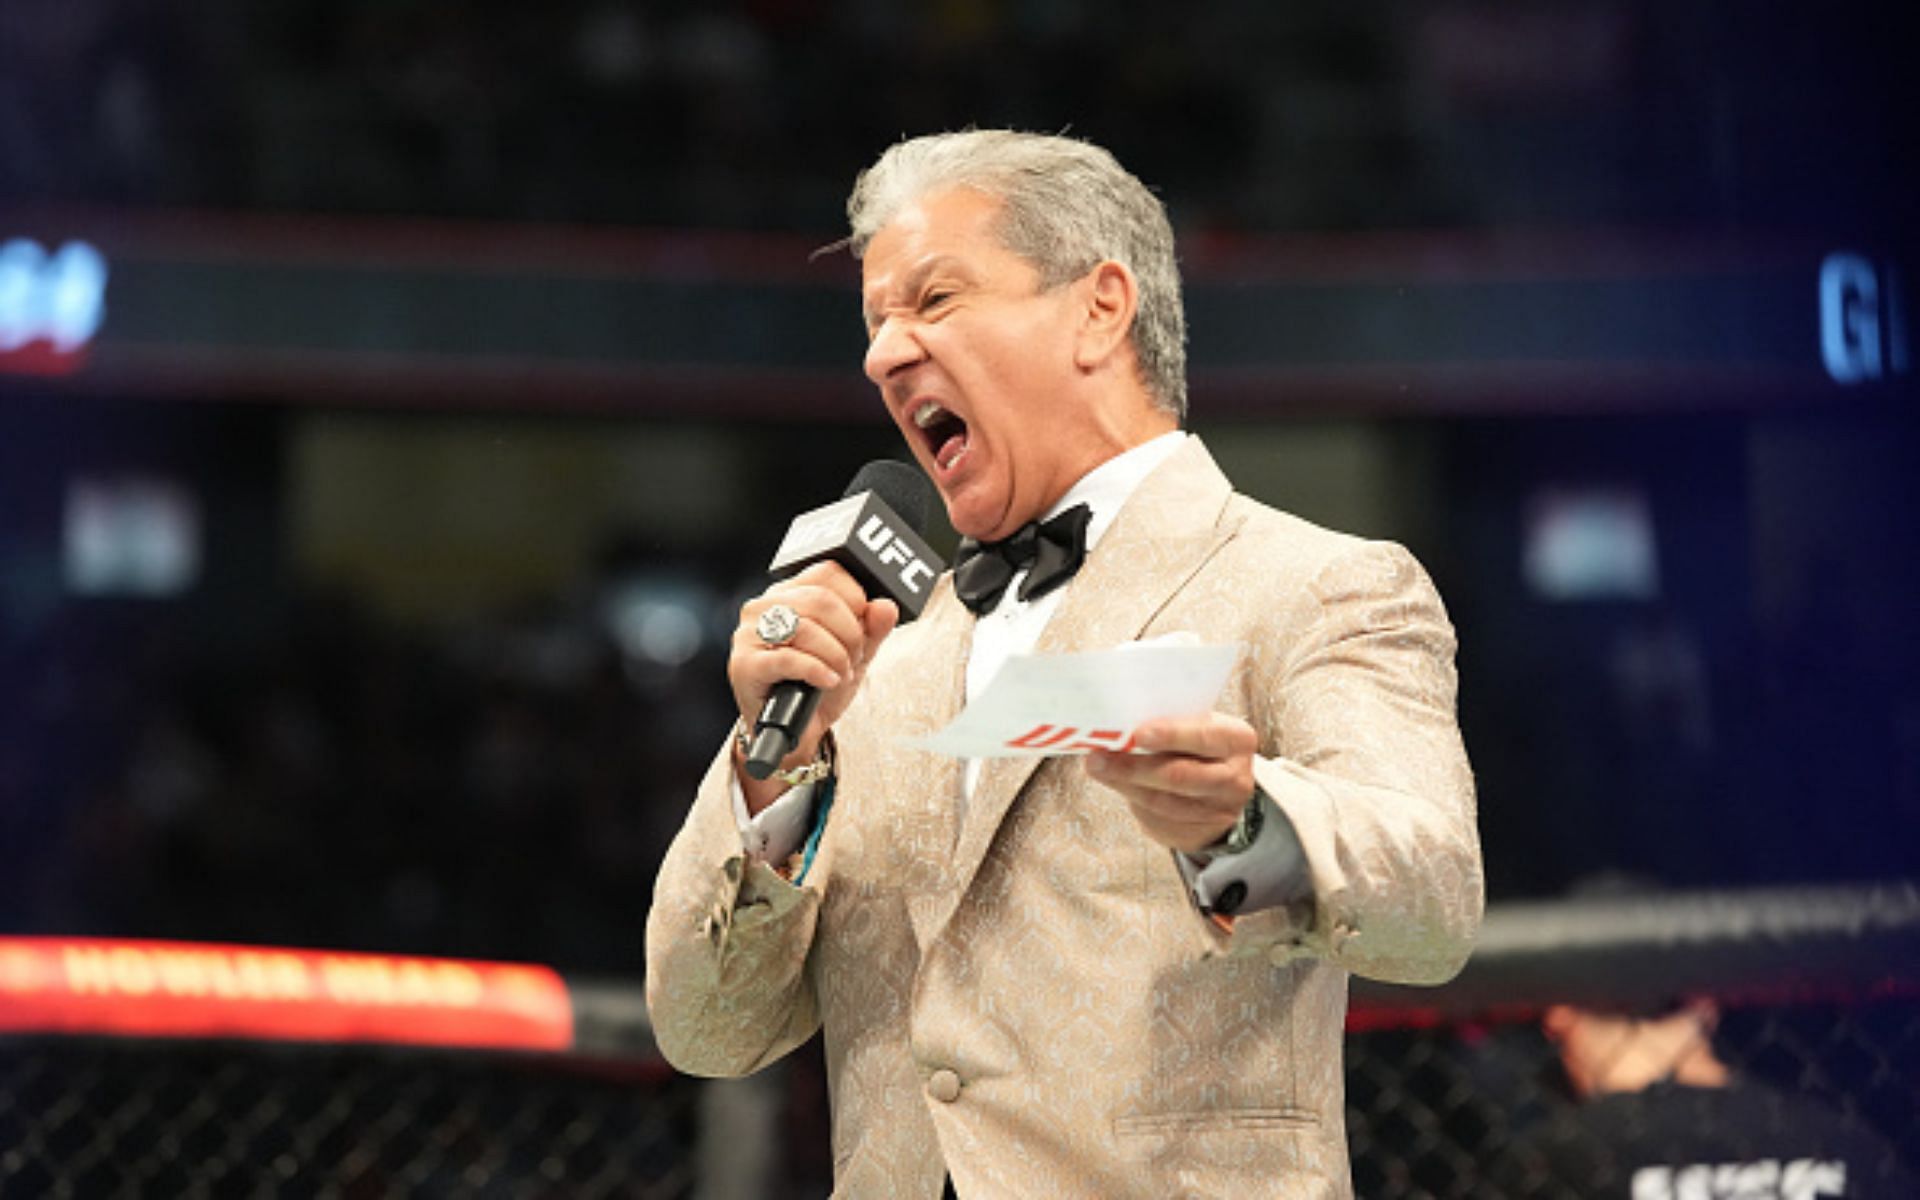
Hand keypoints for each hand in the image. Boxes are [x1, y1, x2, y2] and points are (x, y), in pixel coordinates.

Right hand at [729, 562, 898, 797]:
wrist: (795, 732)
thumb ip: (872, 629)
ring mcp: (750, 634)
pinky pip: (789, 659)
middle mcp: (765, 606)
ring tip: (841, 674)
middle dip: (850, 633)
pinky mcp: (745, 665)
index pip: (828, 572)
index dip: (856, 599)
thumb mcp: (855, 654)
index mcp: (790, 593)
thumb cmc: (818, 686)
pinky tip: (828, 681)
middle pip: (821, 600)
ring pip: (807, 628)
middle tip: (854, 658)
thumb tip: (886, 606)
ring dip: (836, 655)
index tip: (863, 627)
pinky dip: (817, 671)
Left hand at [1086, 713, 1257, 853]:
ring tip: (1097, 767)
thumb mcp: (1199, 726)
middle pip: (1179, 775)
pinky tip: (1114, 783)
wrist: (1221, 787)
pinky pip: (1158, 818)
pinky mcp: (1198, 833)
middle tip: (1098, 756)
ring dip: (1124, 784)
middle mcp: (1235, 778)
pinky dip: (1132, 799)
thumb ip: (1172, 722)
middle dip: (1134, 767)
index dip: (1171, 735)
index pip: (1204, 736)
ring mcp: (1219, 810)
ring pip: (1163, 801)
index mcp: (1237, 740)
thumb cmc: (1199, 744)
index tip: (1138, 733)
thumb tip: (1122, 721)